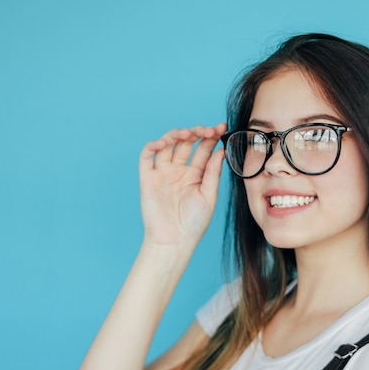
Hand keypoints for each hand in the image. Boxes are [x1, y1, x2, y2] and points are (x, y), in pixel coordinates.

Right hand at [138, 123, 226, 246]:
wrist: (174, 241)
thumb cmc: (194, 223)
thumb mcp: (209, 195)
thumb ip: (213, 172)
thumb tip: (220, 150)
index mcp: (196, 174)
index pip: (204, 149)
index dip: (211, 137)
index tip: (222, 128)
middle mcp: (179, 170)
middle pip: (187, 143)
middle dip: (198, 132)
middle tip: (208, 129)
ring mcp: (163, 172)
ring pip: (167, 144)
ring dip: (177, 134)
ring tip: (188, 133)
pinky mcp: (148, 178)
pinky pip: (147, 156)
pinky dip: (153, 145)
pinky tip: (163, 142)